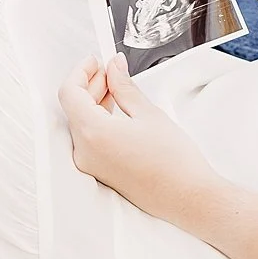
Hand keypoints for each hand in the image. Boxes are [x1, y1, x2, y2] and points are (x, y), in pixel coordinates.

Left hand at [57, 55, 221, 225]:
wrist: (188, 197)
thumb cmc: (174, 160)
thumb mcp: (148, 114)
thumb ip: (124, 87)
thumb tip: (113, 67)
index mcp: (93, 133)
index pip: (70, 92)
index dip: (81, 72)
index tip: (96, 61)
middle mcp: (84, 151)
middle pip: (73, 108)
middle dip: (89, 85)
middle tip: (110, 71)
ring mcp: (89, 164)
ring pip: (79, 123)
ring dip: (93, 102)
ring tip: (116, 89)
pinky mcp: (99, 172)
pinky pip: (88, 139)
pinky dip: (97, 121)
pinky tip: (116, 112)